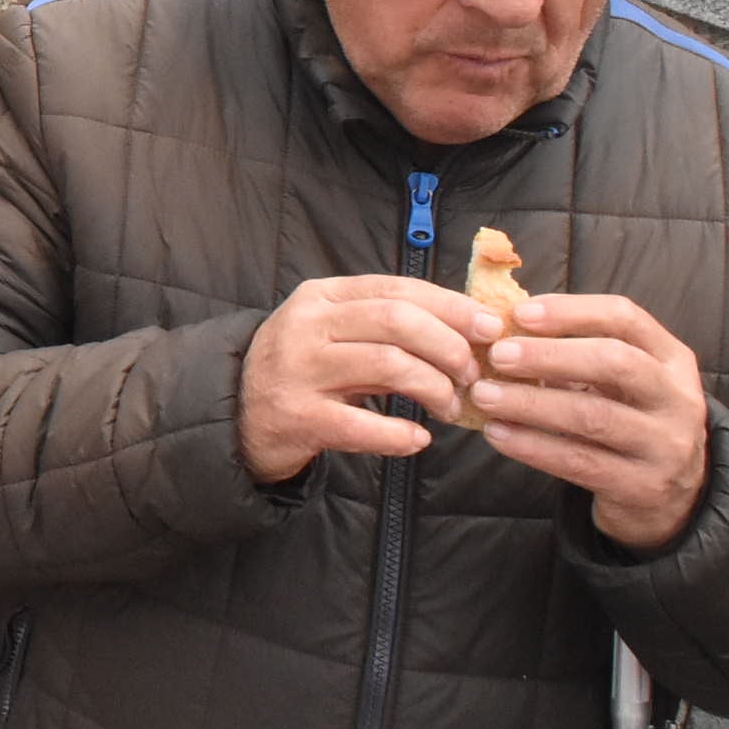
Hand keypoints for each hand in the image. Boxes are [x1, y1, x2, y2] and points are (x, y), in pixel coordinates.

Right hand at [237, 275, 492, 481]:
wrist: (237, 413)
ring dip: (435, 388)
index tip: (490, 328)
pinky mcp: (299, 416)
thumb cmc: (303, 369)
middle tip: (472, 374)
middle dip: (449, 346)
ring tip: (449, 406)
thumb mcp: (333, 330)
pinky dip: (400, 435)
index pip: (397, 289)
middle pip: (397, 321)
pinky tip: (418, 439)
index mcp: (321, 296)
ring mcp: (300, 371)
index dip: (451, 306)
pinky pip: (363, 425)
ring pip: (389, 366)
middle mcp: (307, 326)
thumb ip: (386, 323)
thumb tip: (470, 325)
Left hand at [468, 293, 709, 549]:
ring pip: (593, 416)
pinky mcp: (643, 487)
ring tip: (484, 395)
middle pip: (615, 363)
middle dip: (550, 356)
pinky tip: (497, 432)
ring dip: (530, 403)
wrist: (674, 496)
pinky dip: (532, 445)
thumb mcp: (621, 381)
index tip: (519, 313)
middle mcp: (678, 399)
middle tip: (498, 355)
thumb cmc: (630, 419)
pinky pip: (579, 461)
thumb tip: (501, 328)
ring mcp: (666, 445)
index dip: (571, 312)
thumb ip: (576, 352)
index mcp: (672, 359)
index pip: (626, 319)